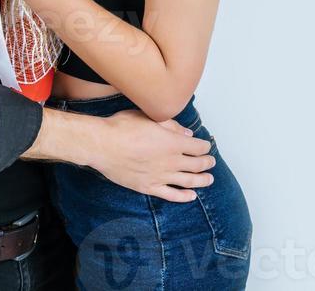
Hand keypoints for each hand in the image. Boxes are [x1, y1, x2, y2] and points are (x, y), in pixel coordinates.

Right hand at [89, 108, 214, 199]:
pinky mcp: (149, 187)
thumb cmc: (123, 127)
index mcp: (172, 142)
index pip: (197, 147)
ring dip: (202, 181)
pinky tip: (191, 196)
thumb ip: (171, 126)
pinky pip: (171, 195)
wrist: (103, 145)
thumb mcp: (148, 117)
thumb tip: (187, 133)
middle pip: (196, 165)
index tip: (206, 146)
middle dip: (207, 163)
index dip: (205, 147)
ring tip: (209, 179)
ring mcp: (161, 176)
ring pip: (188, 181)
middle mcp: (170, 161)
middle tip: (211, 162)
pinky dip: (184, 197)